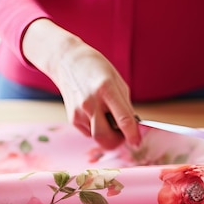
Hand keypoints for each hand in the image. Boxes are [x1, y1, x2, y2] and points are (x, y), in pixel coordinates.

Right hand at [22, 18, 140, 148]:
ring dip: (107, 134)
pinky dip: (96, 129)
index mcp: (106, 90)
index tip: (137, 142)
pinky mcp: (72, 118)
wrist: (67, 62)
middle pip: (105, 137)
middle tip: (123, 135)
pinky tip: (95, 114)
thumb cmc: (96, 69)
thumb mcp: (117, 81)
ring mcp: (79, 112)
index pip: (123, 120)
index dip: (132, 135)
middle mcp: (91, 103)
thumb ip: (125, 105)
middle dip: (117, 142)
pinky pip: (89, 133)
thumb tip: (132, 127)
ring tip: (108, 119)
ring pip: (97, 137)